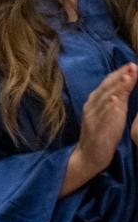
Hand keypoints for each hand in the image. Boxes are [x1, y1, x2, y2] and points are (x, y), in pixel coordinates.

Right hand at [63, 62, 135, 195]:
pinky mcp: (97, 131)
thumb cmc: (101, 135)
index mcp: (94, 102)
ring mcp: (93, 118)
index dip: (119, 74)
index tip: (132, 64)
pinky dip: (110, 109)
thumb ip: (114, 102)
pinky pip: (104, 118)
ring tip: (127, 79)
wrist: (88, 156)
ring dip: (117, 89)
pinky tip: (116, 102)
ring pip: (106, 100)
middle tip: (132, 66)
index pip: (108, 84)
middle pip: (107, 89)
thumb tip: (124, 88)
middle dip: (120, 77)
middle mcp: (91, 107)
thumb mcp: (108, 116)